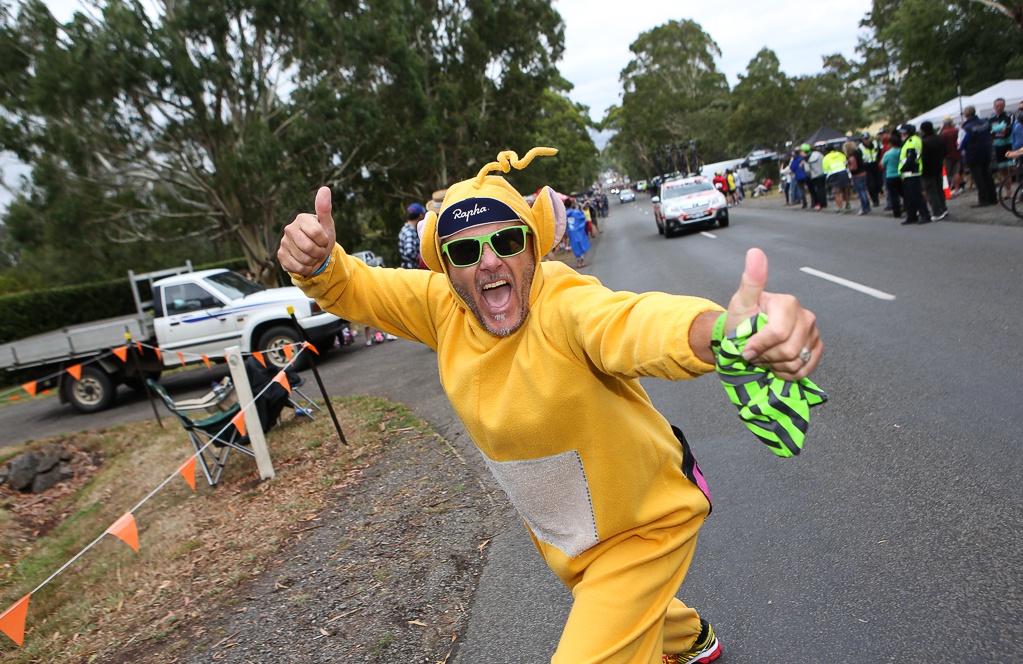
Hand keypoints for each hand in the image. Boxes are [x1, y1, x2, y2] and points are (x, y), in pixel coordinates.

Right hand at [278, 186, 336, 275]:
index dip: (324, 241)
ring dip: (313, 261)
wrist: (314, 255)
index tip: (324, 240)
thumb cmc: (322, 237)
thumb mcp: (327, 225)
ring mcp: (283, 242)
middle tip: (318, 250)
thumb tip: (325, 188)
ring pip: (304, 259)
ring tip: (312, 256)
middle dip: (319, 253)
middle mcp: (289, 228)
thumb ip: (325, 208)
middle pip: (309, 248)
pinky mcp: (280, 255)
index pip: (317, 233)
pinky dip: (305, 269)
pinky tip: (305, 263)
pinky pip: (297, 267)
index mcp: (302, 219)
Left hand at [725, 248, 821, 379]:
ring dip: (775, 365)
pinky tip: (777, 364)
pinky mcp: (817, 348)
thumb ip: (751, 280)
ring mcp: (813, 333)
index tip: (745, 348)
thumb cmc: (742, 319)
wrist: (746, 337)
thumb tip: (755, 251)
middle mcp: (806, 316)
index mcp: (788, 303)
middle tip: (754, 352)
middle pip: (789, 351)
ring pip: (797, 362)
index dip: (759, 346)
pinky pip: (806, 368)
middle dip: (766, 357)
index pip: (778, 334)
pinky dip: (788, 372)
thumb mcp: (741, 302)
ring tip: (765, 356)